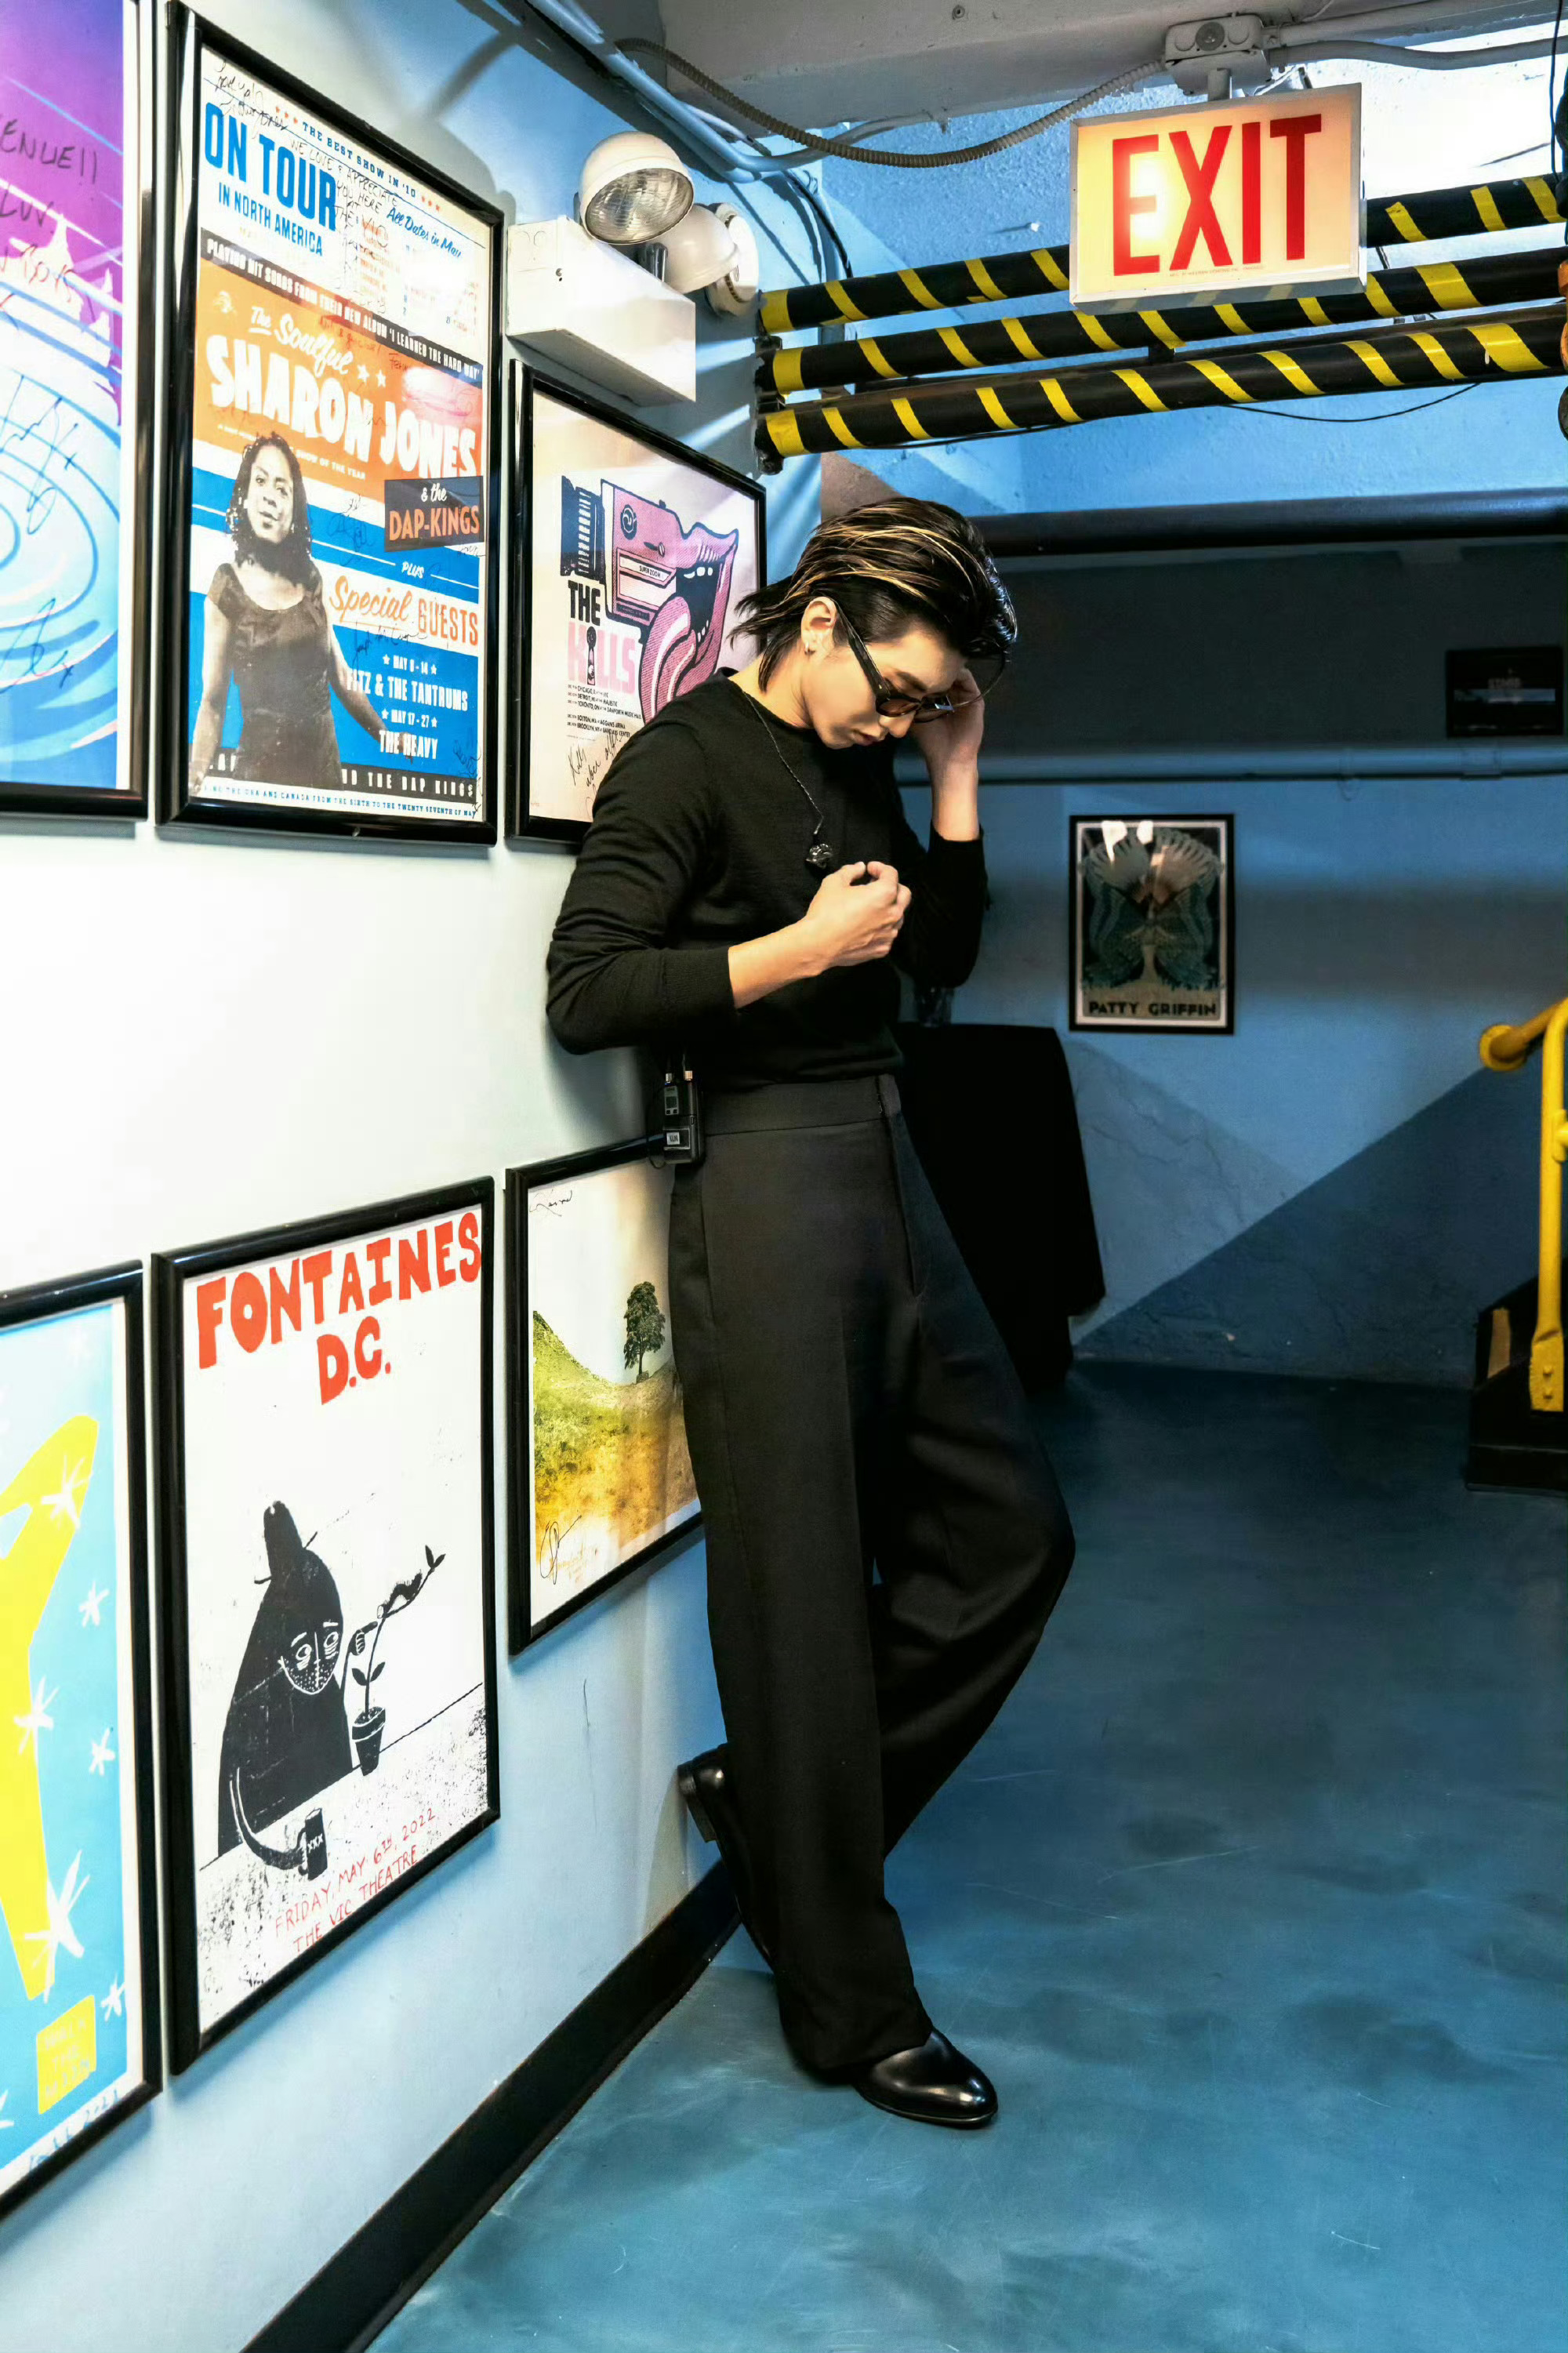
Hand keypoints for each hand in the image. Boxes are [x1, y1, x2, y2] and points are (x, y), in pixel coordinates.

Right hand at [797, 861, 910, 970]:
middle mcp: (892, 914)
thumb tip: (859, 868)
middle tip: (875, 884)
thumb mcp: (834, 882)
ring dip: (889, 907)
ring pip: (898, 915)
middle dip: (892, 885)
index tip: (870, 869)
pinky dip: (882, 926)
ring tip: (871, 905)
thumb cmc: (825, 913)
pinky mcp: (882, 948)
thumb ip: (851, 871)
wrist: (818, 945)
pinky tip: (867, 924)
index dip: (880, 868)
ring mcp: (889, 933)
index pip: (891, 874)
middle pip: (904, 894)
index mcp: (884, 894)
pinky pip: (889, 933)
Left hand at [912, 666, 985, 781]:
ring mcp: (965, 695)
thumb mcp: (915, 715)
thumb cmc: (930, 740)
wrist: (948, 757)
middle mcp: (953, 694)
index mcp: (940, 697)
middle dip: (936, 664)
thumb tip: (897, 681)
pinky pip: (968, 680)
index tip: (914, 660)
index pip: (934, 676)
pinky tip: (946, 674)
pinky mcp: (975, 698)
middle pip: (946, 671)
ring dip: (946, 667)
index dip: (925, 668)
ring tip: (935, 663)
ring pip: (957, 673)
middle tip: (925, 656)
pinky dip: (959, 674)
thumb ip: (910, 699)